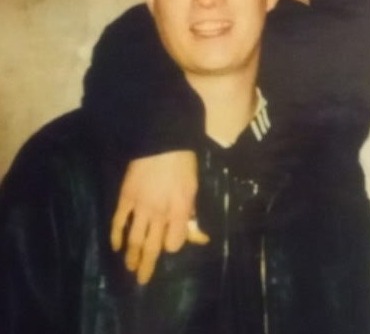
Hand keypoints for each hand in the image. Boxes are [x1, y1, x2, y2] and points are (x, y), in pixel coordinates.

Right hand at [110, 150, 208, 284]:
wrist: (162, 143)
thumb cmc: (183, 165)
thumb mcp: (194, 190)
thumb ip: (192, 215)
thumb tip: (200, 237)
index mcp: (180, 211)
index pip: (175, 242)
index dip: (173, 245)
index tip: (170, 245)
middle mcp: (160, 213)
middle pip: (153, 246)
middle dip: (147, 265)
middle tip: (142, 280)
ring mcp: (140, 207)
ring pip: (135, 238)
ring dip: (132, 256)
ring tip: (130, 268)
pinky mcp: (126, 198)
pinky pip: (119, 222)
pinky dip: (116, 236)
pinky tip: (116, 247)